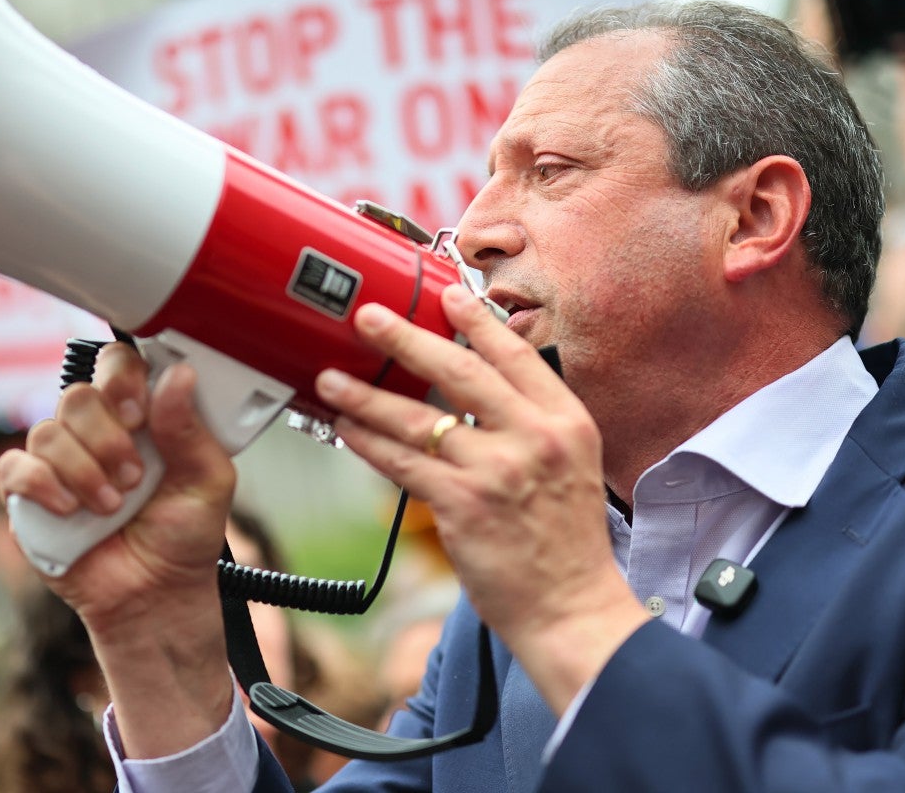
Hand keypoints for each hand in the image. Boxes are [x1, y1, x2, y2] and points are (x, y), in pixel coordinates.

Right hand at [0, 342, 238, 755]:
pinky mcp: (28, 497)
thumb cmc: (184, 537)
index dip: (122, 379)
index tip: (138, 414)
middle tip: (132, 476)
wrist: (156, 596)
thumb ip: (191, 430)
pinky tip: (71, 509)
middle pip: (77, 395)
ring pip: (47, 431)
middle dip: (107, 437)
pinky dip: (43, 486)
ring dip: (84, 470)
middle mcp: (95, 432)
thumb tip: (178, 376)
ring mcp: (59, 462)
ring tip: (112, 506)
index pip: (118, 364)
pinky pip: (14, 467)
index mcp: (140, 417)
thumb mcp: (208, 482)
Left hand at [314, 284, 647, 712]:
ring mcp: (497, 470)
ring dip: (367, 395)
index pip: (515, 355)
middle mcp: (534, 437)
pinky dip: (370, 444)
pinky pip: (404, 464)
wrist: (572, 609)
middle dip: (406, 339)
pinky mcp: (463, 505)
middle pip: (459, 371)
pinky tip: (346, 430)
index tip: (446, 294)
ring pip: (418, 418)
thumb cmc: (566, 543)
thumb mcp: (572, 466)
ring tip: (331, 378)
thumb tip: (479, 393)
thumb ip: (532, 424)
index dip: (476, 320)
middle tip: (369, 317)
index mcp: (566, 421)